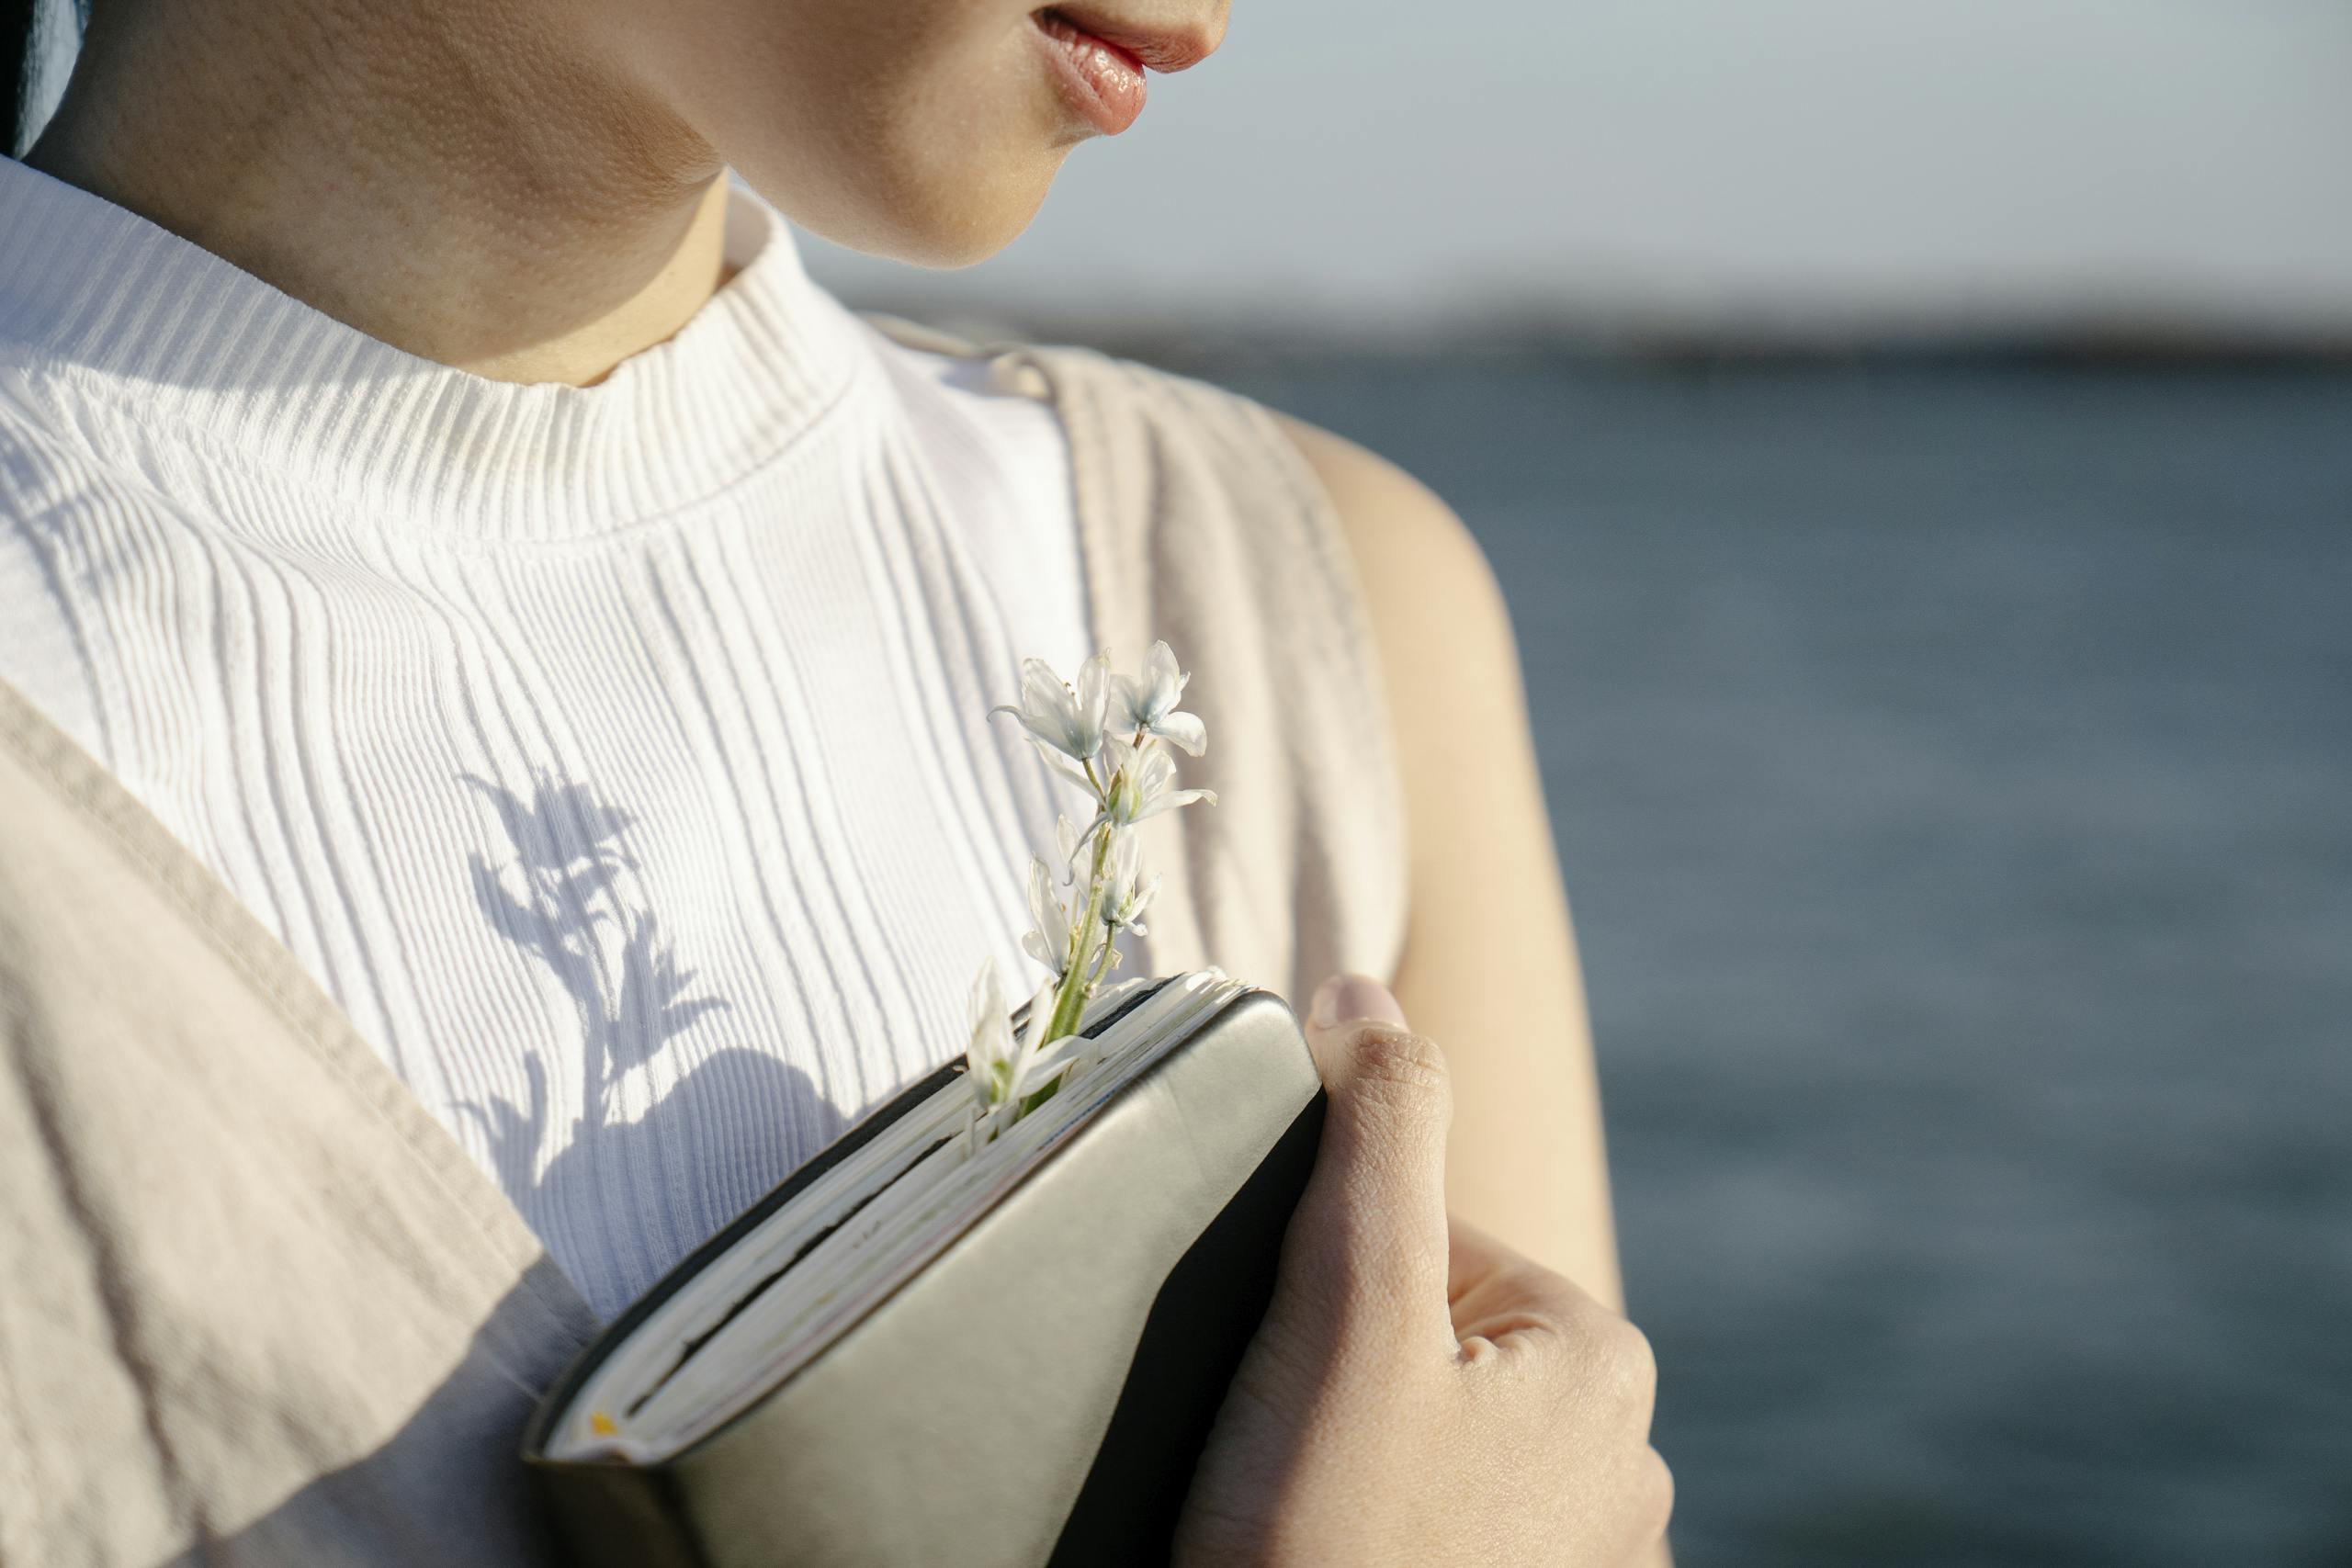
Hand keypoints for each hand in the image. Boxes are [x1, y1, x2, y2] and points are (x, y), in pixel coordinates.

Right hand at [1174, 973, 1672, 1566]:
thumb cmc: (1319, 1533)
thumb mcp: (1349, 1304)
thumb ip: (1375, 1129)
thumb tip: (1369, 991)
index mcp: (1599, 1355)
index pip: (1426, 1240)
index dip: (1325, 1286)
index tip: (1285, 1379)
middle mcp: (1630, 1465)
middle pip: (1433, 1348)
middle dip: (1350, 1381)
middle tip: (1287, 1459)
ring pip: (1437, 1449)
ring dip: (1366, 1464)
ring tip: (1309, 1520)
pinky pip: (1450, 1536)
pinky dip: (1393, 1538)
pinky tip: (1347, 1560)